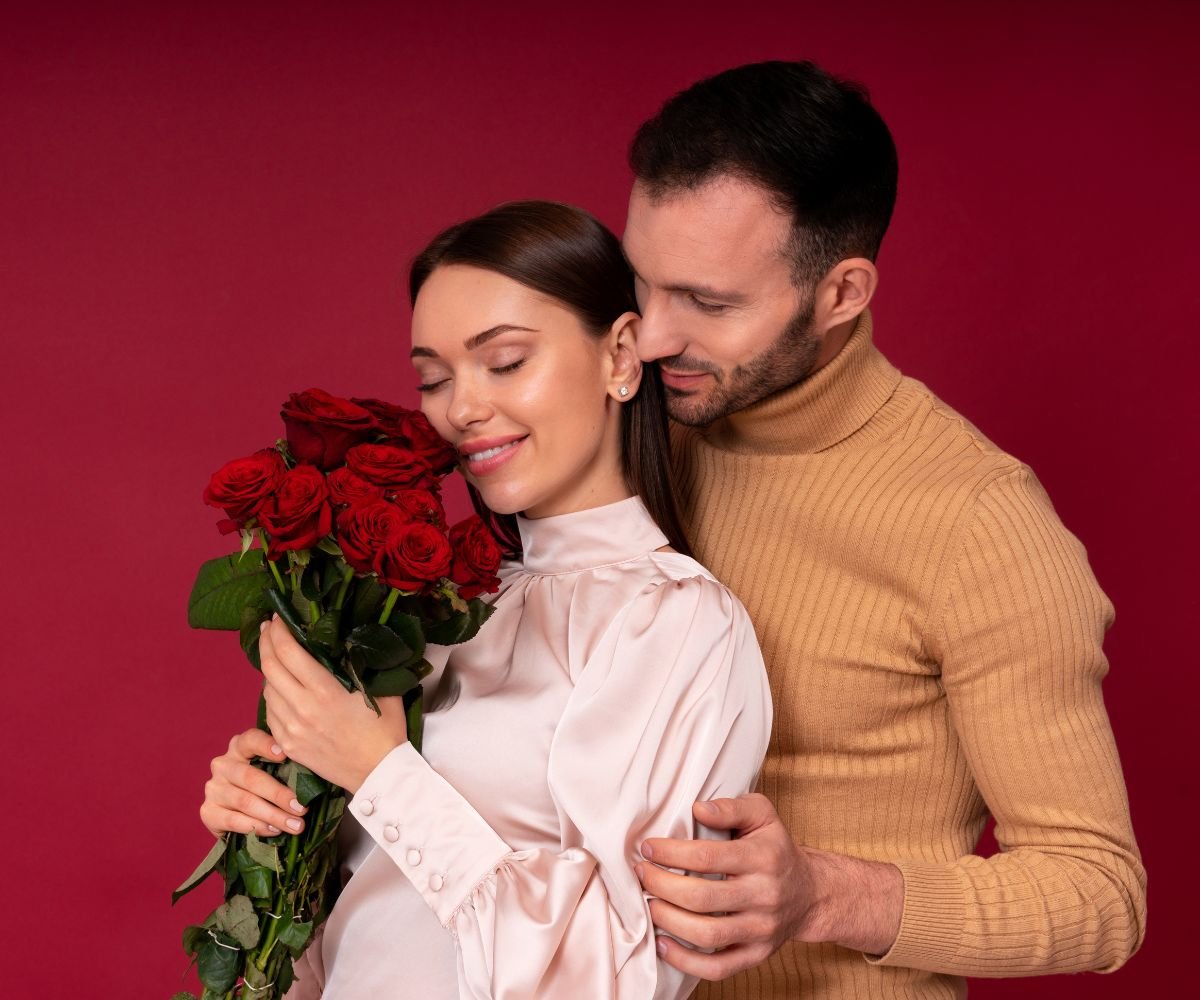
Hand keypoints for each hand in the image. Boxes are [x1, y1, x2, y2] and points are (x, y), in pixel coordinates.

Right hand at [200, 728, 306, 837]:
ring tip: (295, 825)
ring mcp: (213, 788)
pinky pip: (233, 820)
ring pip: (244, 802)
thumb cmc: (266, 786)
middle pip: (251, 777)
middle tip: (302, 809)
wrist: (239, 814)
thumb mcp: (275, 771)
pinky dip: (256, 827)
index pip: (251, 740)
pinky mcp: (208, 812)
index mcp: (240, 747)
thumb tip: (315, 773)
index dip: (266, 745)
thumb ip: (286, 768)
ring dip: (273, 816)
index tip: (284, 754)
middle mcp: (223, 764)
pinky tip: (274, 831)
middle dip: (279, 795)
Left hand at [260, 615, 408, 792]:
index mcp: (325, 691)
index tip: (276, 618)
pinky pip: (270, 713)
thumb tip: (344, 640)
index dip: (278, 631)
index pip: (289, 652)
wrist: (379, 773)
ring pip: (267, 690)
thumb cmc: (384, 729)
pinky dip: (272, 695)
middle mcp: (302, 709)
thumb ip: (358, 664)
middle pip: (270, 667)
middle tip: (267, 629)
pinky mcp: (288, 745)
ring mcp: (291, 729)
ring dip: (269, 670)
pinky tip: (280, 688)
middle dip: (265, 643)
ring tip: (276, 658)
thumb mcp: (379, 689)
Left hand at [636, 794, 902, 978]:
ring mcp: (761, 930)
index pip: (708, 857)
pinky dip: (686, 962)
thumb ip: (731, 807)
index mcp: (764, 857)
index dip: (671, 853)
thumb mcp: (762, 815)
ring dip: (668, 921)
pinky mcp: (757, 955)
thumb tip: (698, 808)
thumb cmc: (775, 848)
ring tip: (649, 904)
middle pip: (702, 898)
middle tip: (642, 875)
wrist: (810, 893)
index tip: (648, 848)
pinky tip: (663, 944)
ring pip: (708, 935)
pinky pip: (719, 968)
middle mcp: (764, 895)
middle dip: (662, 886)